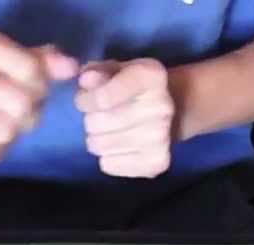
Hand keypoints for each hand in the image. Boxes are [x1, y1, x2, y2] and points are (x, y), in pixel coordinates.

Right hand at [0, 27, 76, 165]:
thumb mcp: (0, 62)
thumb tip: (71, 67)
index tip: (29, 90)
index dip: (39, 87)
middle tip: (14, 115)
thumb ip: (39, 62)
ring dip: (8, 136)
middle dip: (26, 115)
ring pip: (4, 130)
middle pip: (20, 102)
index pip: (30, 69)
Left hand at [75, 58, 175, 177]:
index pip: (102, 99)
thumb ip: (96, 72)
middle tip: (99, 116)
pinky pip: (108, 165)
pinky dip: (107, 158)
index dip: (84, 100)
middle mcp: (162, 106)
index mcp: (151, 75)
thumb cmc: (131, 87)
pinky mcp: (158, 163)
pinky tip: (119, 147)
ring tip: (108, 131)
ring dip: (97, 139)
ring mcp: (162, 137)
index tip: (84, 100)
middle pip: (97, 124)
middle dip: (90, 119)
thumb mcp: (114, 70)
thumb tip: (86, 79)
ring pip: (99, 146)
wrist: (169, 113)